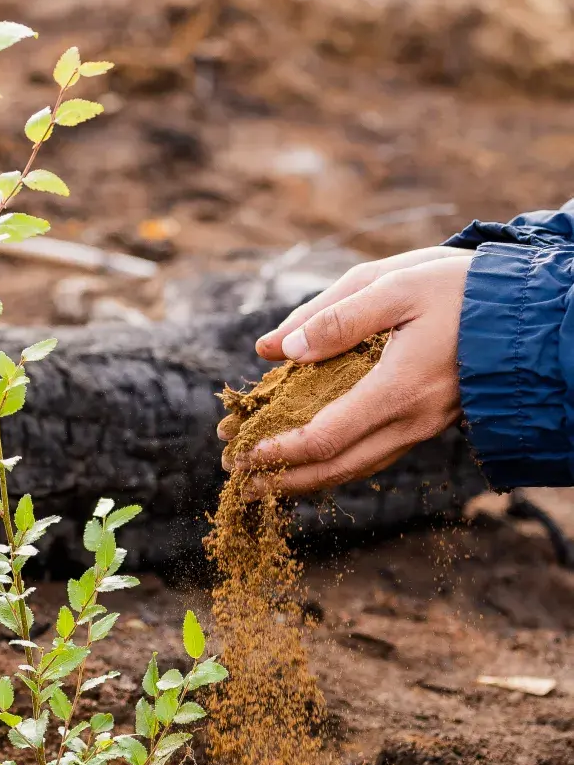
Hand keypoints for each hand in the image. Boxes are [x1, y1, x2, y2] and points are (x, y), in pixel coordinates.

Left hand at [220, 247, 472, 495]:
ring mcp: (422, 427)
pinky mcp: (426, 424)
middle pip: (336, 468)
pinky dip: (335, 464)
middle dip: (283, 478)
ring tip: (265, 480)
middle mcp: (411, 420)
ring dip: (306, 478)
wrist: (524, 310)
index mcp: (398, 388)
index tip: (244, 453)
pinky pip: (374, 456)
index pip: (326, 437)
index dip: (279, 451)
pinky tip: (310, 460)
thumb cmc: (458, 288)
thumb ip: (333, 317)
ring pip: (356, 468)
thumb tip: (279, 349)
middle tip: (240, 480)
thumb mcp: (393, 284)